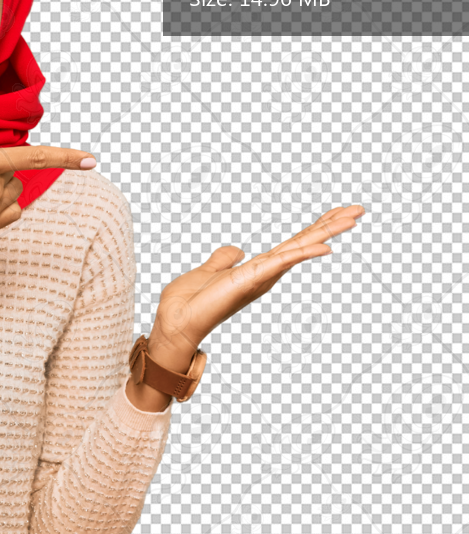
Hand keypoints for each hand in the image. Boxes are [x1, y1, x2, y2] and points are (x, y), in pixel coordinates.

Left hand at [126, 204, 365, 410]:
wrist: (174, 323)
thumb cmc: (188, 303)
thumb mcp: (208, 270)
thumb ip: (223, 259)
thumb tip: (236, 249)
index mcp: (258, 269)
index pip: (293, 244)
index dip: (315, 228)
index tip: (339, 212)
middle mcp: (265, 273)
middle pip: (304, 243)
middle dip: (331, 226)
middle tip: (359, 210)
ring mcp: (260, 277)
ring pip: (300, 249)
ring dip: (327, 232)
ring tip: (353, 218)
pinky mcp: (250, 280)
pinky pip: (282, 262)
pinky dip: (303, 254)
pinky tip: (325, 246)